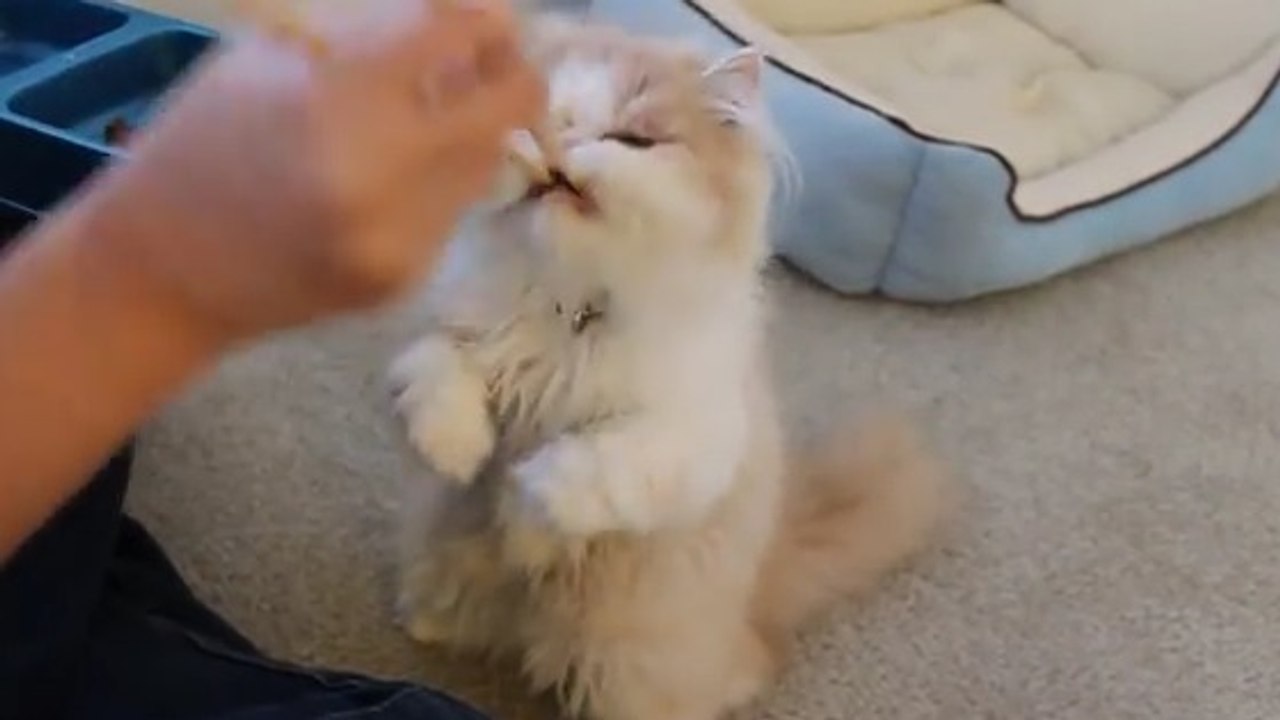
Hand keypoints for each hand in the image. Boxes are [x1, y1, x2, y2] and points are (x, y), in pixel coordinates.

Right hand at [77, 0, 545, 343]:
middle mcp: (382, 175)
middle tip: (495, 61)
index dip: (483, 21)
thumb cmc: (202, 144)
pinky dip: (437, 181)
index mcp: (337, 103)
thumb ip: (367, 38)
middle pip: (508, 107)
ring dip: (474, 129)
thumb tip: (458, 24)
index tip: (487, 17)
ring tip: (433, 115)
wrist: (164, 271)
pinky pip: (451, 210)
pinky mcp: (403, 278)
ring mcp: (399, 236)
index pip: (454, 39)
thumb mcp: (269, 61)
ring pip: (486, 163)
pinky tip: (393, 175)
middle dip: (513, 73)